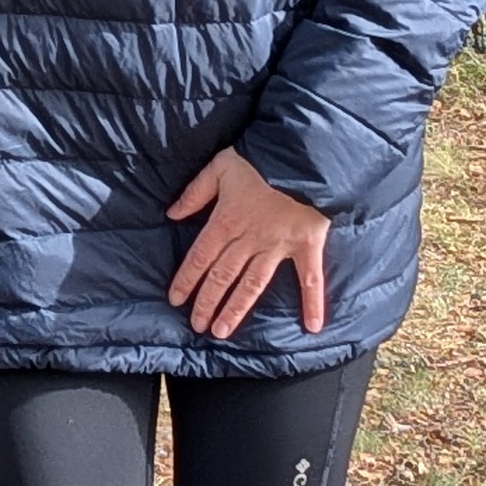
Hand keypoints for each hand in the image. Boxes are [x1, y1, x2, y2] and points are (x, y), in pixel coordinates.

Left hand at [165, 148, 330, 336]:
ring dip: (236, 309)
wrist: (302, 154)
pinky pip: (310, 278)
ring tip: (222, 331)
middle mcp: (249, 238)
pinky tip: (312, 327)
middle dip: (207, 302)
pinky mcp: (306, 245)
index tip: (176, 300)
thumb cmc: (260, 159)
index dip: (186, 279)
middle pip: (222, 275)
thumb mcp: (220, 166)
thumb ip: (196, 192)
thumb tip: (172, 214)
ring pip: (253, 284)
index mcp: (226, 220)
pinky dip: (313, 302)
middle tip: (197, 325)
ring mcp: (278, 245)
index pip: (200, 256)